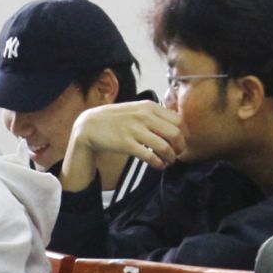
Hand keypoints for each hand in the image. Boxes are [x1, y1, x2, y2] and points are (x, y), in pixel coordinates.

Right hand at [60, 101, 185, 191]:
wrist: (89, 125)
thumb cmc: (115, 119)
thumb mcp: (136, 109)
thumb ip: (153, 114)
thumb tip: (174, 125)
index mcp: (149, 106)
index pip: (178, 120)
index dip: (183, 134)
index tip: (179, 142)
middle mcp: (144, 116)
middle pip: (175, 134)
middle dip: (180, 147)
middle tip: (177, 154)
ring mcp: (135, 130)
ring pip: (164, 147)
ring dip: (171, 158)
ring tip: (168, 162)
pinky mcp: (127, 144)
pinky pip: (150, 156)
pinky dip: (158, 163)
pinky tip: (158, 166)